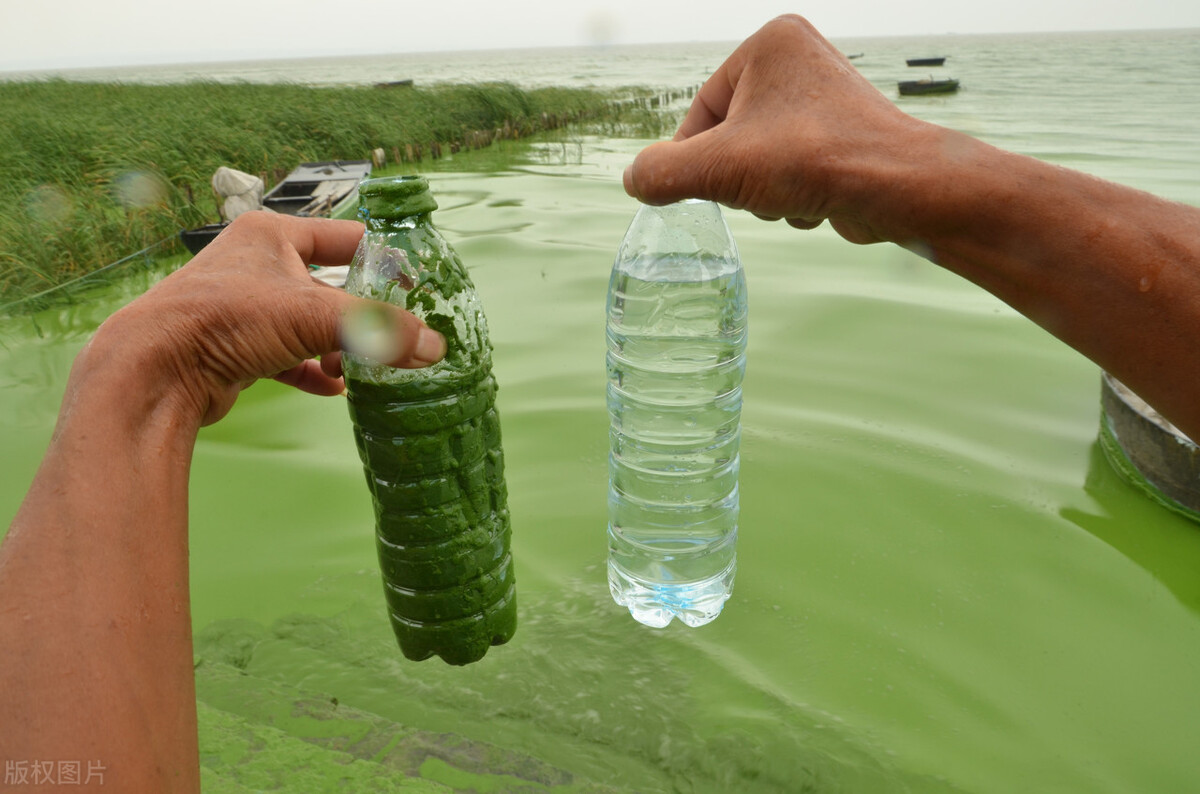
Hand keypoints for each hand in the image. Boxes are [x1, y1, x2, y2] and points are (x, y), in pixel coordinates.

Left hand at [94, 211, 445, 425]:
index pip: (344, 237)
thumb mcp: (316, 316)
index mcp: (271, 235)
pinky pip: (284, 355)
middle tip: (387, 337)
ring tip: (356, 368)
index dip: (382, 260)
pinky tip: (332, 387)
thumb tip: (434, 346)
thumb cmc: (226, 321)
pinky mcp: (230, 346)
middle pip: (327, 286)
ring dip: (336, 347)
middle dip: (358, 316)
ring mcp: (240, 306)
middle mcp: (254, 264)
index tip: (413, 287)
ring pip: (305, 323)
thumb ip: (380, 330)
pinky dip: (310, 370)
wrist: (155, 371)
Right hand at [623, 14, 924, 243]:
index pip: (702, 110)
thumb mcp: (717, 167)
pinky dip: (792, 195)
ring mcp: (824, 99)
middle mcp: (800, 61)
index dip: (695, 157)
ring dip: (763, 192)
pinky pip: (790, 171)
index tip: (704, 186)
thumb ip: (662, 172)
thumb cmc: (811, 160)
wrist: (895, 187)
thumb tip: (634, 180)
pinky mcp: (840, 137)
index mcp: (769, 44)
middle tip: (760, 186)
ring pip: (758, 159)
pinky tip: (814, 201)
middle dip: (739, 176)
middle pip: (730, 137)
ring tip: (793, 193)